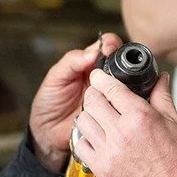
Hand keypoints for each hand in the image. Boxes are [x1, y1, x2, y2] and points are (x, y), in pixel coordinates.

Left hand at [27, 33, 120, 171]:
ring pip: (127, 83)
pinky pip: (125, 105)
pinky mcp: (115, 112)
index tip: (107, 51)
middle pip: (123, 62)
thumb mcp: (56, 77)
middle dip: (122, 63)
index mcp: (91, 63)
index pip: (108, 45)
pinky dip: (124, 103)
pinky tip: (116, 104)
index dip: (111, 44)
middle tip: (112, 71)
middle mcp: (104, 77)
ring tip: (111, 90)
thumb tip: (92, 53)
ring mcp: (111, 95)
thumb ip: (71, 61)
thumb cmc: (50, 101)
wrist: (49, 131)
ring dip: (122, 85)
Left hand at [71, 71, 176, 176]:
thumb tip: (159, 79)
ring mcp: (108, 152)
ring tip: (100, 117)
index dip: (102, 78)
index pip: (110, 87)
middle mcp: (120, 132)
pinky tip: (97, 138)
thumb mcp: (176, 124)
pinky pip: (81, 145)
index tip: (100, 76)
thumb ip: (162, 97)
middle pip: (92, 101)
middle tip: (101, 96)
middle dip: (95, 94)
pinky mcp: (101, 168)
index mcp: (140, 117)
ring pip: (82, 120)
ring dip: (89, 115)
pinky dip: (86, 138)